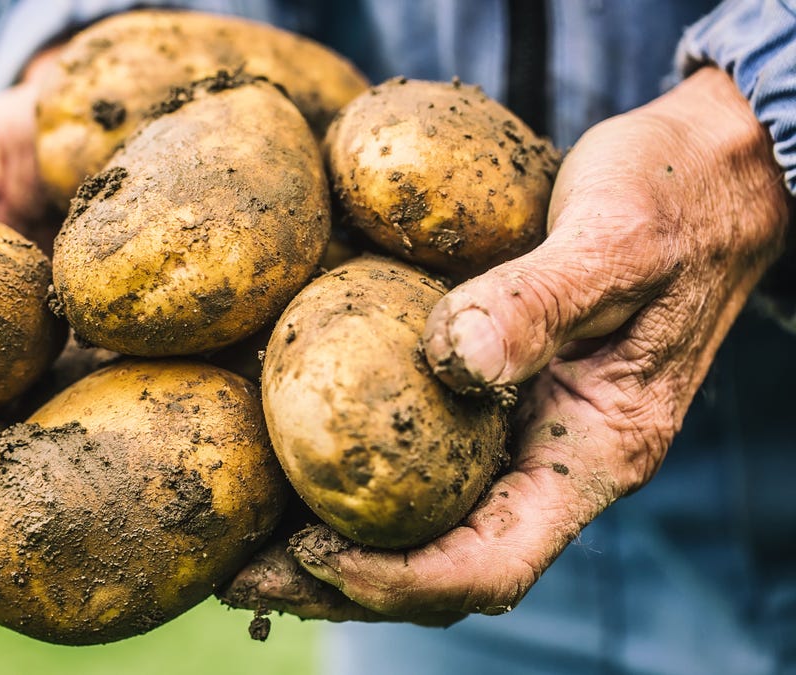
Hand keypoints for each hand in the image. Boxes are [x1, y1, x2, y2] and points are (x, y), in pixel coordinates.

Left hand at [223, 67, 788, 621]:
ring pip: (414, 518)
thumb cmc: (673, 201)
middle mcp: (543, 459)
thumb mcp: (617, 242)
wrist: (698, 174)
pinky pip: (407, 449)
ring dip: (322, 538)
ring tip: (235, 542)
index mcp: (591, 453)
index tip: (312, 555)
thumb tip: (454, 362)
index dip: (401, 580)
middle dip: (336, 584)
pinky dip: (341, 464)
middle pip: (434, 560)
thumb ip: (540, 303)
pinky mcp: (477, 389)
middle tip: (238, 576)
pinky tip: (272, 447)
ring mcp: (510, 429)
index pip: (494, 563)